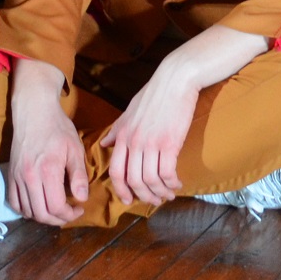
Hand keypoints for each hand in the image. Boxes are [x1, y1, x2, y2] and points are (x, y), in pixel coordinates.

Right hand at [6, 65, 89, 225]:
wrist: (33, 111)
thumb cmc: (57, 128)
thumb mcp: (74, 149)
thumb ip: (79, 175)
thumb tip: (82, 198)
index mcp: (48, 170)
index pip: (56, 207)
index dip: (69, 214)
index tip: (79, 209)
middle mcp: (29, 177)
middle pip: (41, 214)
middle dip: (57, 220)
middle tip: (69, 213)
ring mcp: (17, 176)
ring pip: (27, 211)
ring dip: (42, 216)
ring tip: (55, 210)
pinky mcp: (10, 174)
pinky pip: (14, 202)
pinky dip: (25, 210)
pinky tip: (37, 205)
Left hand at [98, 63, 201, 207]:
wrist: (175, 79)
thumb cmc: (154, 93)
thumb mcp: (129, 111)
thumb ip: (117, 130)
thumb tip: (103, 144)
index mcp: (122, 135)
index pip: (116, 171)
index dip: (121, 190)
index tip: (129, 199)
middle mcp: (134, 141)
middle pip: (133, 180)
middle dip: (143, 196)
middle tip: (154, 201)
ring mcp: (151, 143)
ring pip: (150, 180)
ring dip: (160, 192)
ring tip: (168, 194)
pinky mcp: (170, 143)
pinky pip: (167, 172)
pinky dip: (172, 183)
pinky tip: (177, 183)